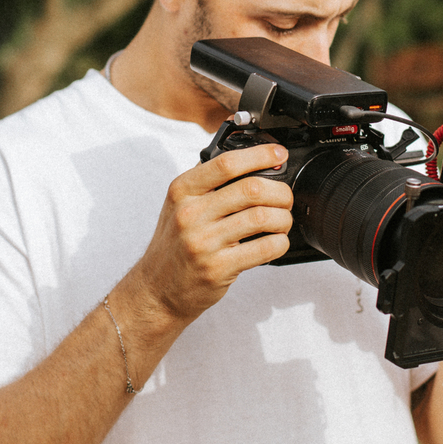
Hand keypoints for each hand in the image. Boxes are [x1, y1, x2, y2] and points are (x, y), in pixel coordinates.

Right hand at [127, 145, 293, 324]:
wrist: (157, 289)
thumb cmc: (175, 244)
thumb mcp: (179, 205)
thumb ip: (208, 183)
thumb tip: (253, 160)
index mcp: (182, 191)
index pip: (226, 164)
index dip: (260, 155)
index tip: (279, 154)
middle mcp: (190, 214)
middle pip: (251, 189)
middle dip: (280, 192)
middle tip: (285, 197)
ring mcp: (203, 242)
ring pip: (262, 218)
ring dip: (283, 218)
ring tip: (282, 221)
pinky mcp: (217, 268)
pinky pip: (264, 249)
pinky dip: (280, 242)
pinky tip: (276, 241)